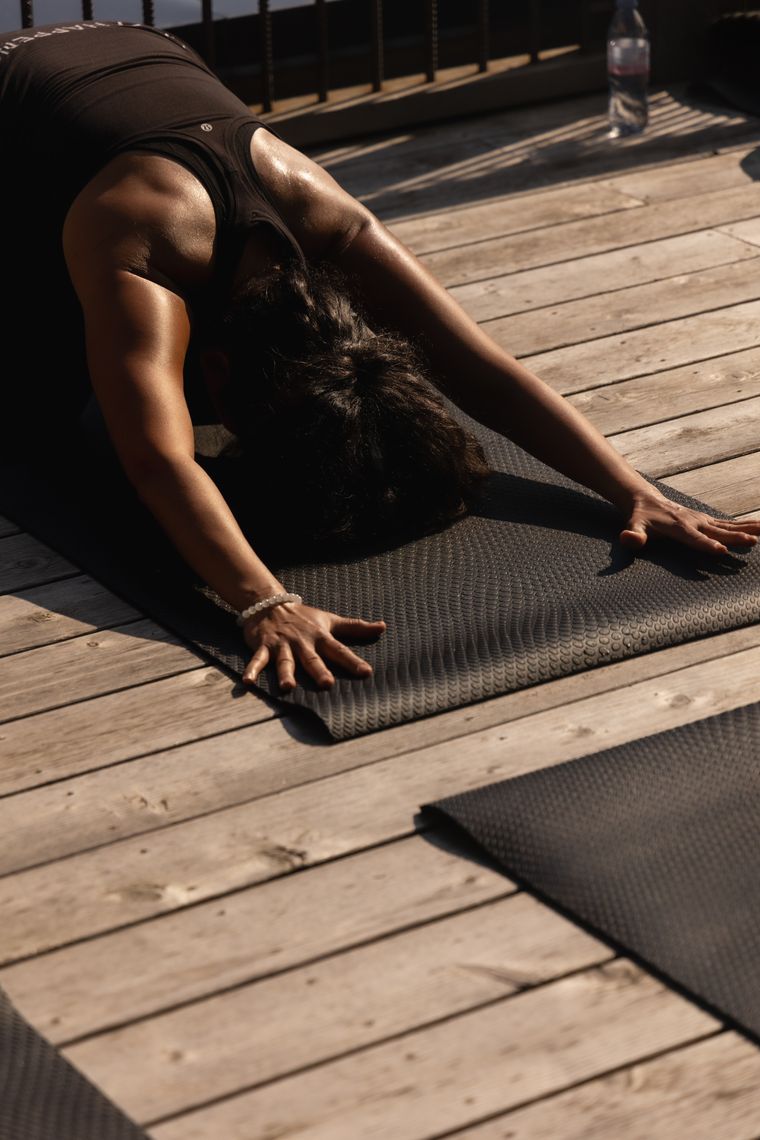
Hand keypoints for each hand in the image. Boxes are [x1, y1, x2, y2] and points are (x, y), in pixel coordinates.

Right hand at [241, 601, 385, 691]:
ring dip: (285, 673)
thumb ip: (356, 627)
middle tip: (327, 684)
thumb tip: (383, 627)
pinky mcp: (263, 647)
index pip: (340, 650)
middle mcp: (302, 642)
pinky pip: (257, 660)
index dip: (353, 662)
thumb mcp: (330, 620)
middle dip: (318, 671)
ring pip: (285, 661)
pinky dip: (251, 670)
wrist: (270, 604)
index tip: (366, 672)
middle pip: (312, 659)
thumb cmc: (304, 617)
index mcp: (320, 637)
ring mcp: (282, 645)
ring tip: (287, 687)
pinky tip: (247, 682)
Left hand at [619, 491, 759, 554]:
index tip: (721, 550)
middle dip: (735, 537)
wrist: (646, 500)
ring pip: (729, 525)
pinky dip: (746, 524)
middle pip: (717, 531)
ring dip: (748, 528)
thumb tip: (628, 538)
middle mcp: (694, 522)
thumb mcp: (633, 527)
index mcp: (678, 527)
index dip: (707, 544)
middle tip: (752, 542)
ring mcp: (702, 520)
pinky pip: (729, 523)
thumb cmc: (640, 519)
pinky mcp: (707, 520)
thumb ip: (632, 536)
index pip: (694, 538)